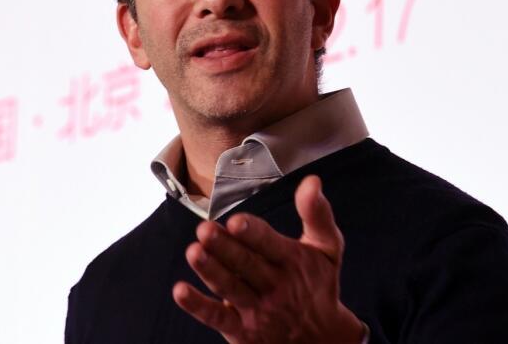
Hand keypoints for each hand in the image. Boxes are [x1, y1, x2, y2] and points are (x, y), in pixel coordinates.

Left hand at [172, 175, 365, 342]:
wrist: (324, 340)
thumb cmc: (318, 284)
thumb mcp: (327, 250)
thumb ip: (317, 214)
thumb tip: (312, 181)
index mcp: (292, 262)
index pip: (271, 245)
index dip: (253, 233)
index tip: (236, 221)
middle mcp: (274, 286)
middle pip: (246, 265)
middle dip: (225, 248)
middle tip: (204, 230)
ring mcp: (257, 310)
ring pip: (230, 288)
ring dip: (210, 271)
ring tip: (193, 252)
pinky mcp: (241, 329)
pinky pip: (217, 317)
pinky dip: (197, 306)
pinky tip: (180, 291)